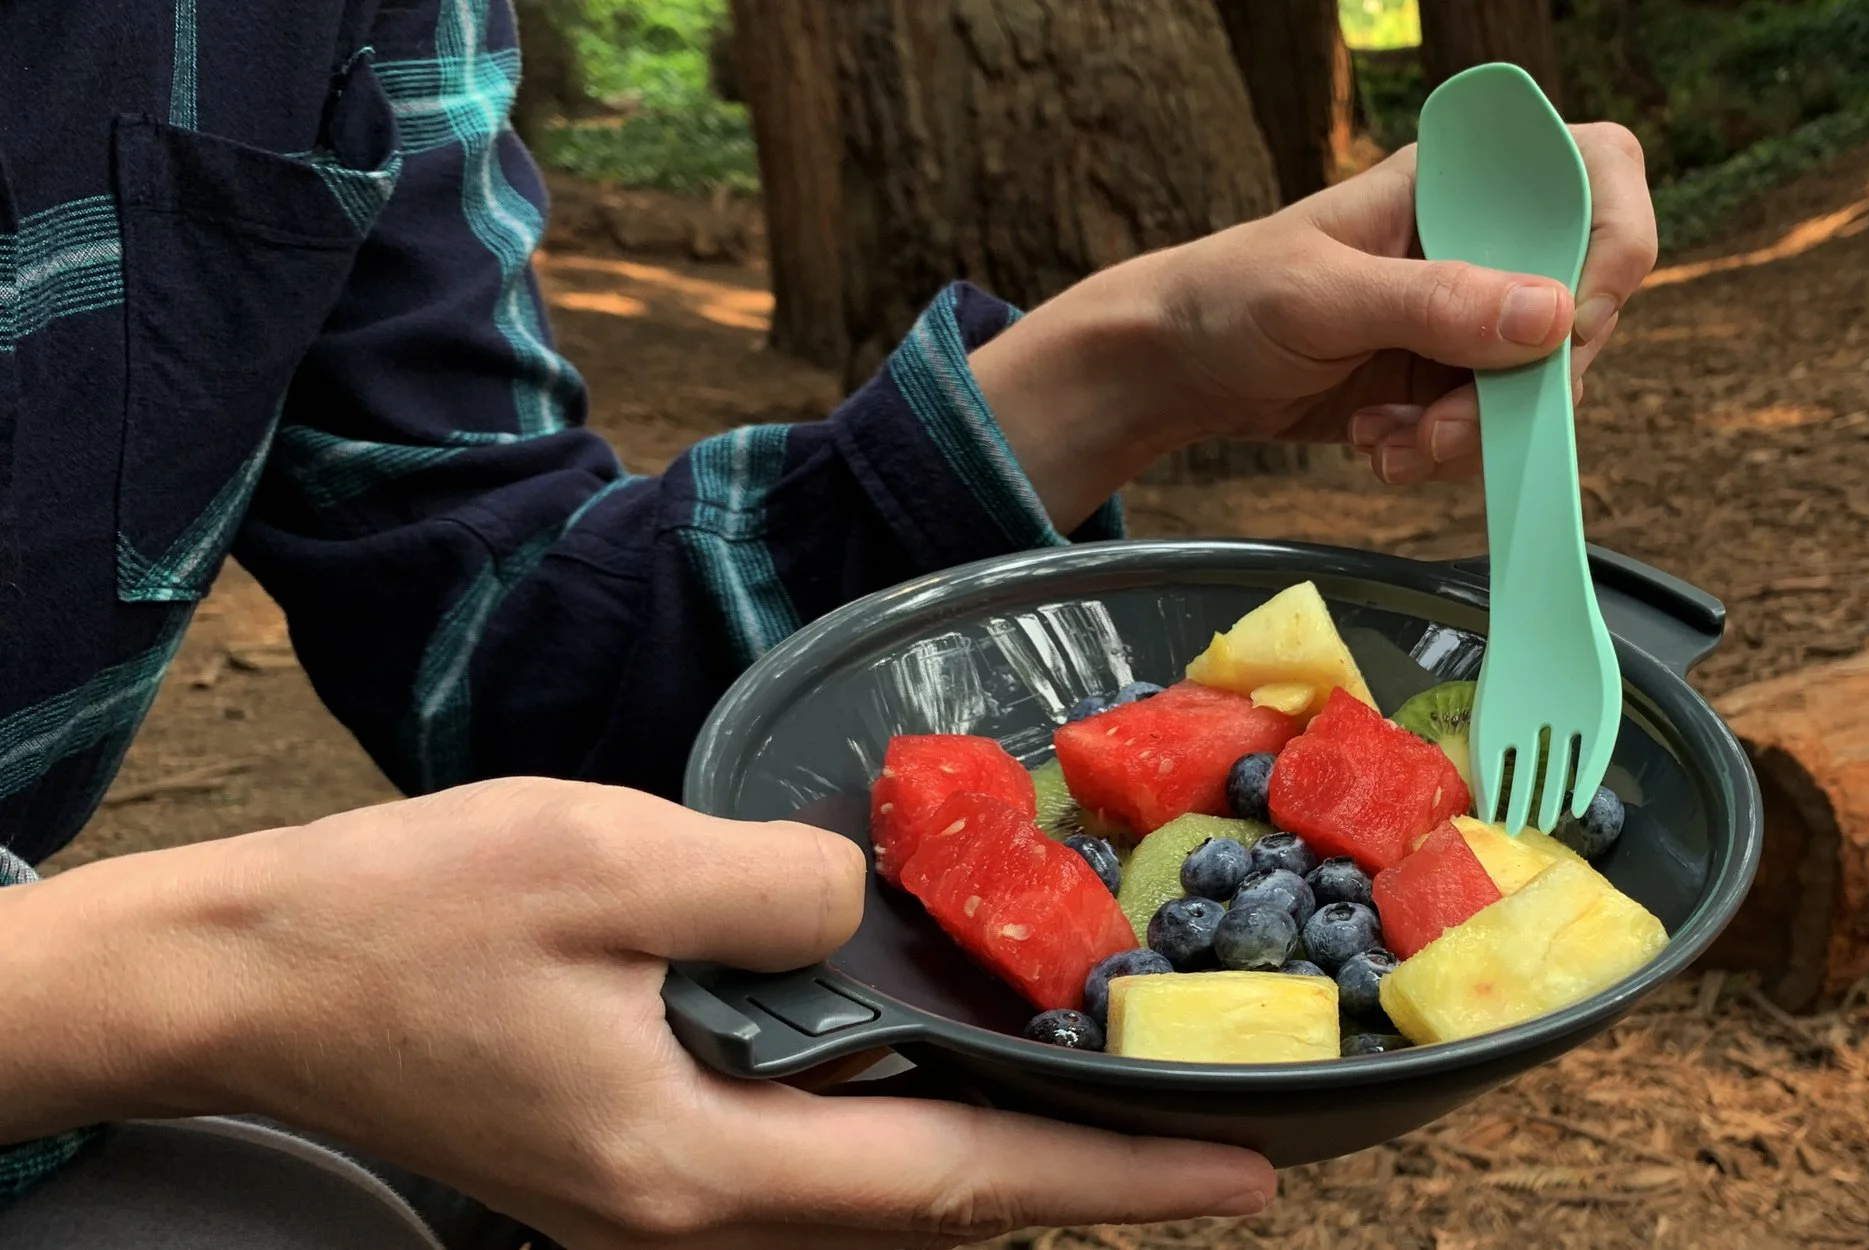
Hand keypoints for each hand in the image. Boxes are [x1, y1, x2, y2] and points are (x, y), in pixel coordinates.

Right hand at [0, 780, 1271, 1247]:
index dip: (1121, 1177)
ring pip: (883, 1198)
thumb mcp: (610, 861)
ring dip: (1006, 1163)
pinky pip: (819, 1163)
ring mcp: (662, 1198)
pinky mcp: (634, 1158)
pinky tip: (951, 1079)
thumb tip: (864, 900)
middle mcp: (697, 1215)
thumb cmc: (409, 921)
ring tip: (1123, 1116)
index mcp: (703, 1169)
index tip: (1256, 1175)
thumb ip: (774, 887)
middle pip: (940, 1215)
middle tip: (1225, 1142)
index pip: (964, 1184)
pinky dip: (913, 1132)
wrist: (249, 978)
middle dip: (1089, 1182)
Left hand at [975, 124, 1658, 524]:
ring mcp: (1474, 313)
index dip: (1610, 244)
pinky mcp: (1455, 378)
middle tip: (1445, 428)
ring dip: (1480, 434)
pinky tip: (1384, 445)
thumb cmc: (1230, 296)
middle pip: (1584, 303)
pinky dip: (1450, 454)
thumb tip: (1556, 316)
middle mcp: (1482, 239)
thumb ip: (1436, 302)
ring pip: (1544, 382)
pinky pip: (1499, 428)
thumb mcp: (1323, 295)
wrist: (1177, 369)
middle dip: (1525, 384)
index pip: (1594, 173)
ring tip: (1394, 442)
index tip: (1570, 320)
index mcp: (1458, 180)